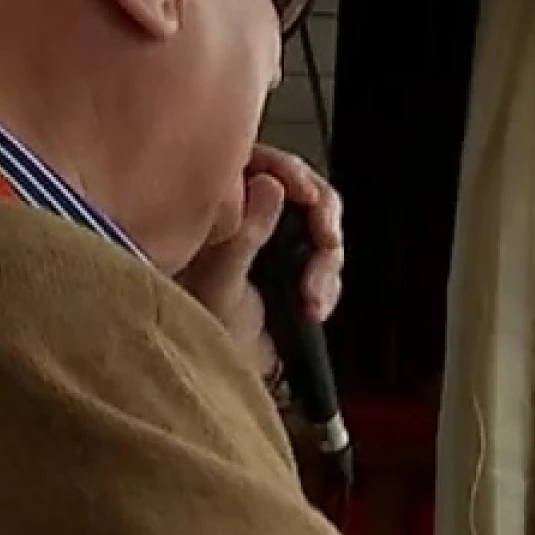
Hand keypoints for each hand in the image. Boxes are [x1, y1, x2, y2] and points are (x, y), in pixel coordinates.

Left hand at [177, 145, 344, 376]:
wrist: (226, 373)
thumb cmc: (205, 330)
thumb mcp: (219, 284)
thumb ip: (244, 233)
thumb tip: (270, 184)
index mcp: (214, 203)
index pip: (258, 161)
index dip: (290, 171)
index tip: (306, 194)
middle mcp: (246, 211)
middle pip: (301, 187)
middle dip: (320, 220)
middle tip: (326, 242)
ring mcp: (275, 236)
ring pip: (321, 222)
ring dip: (326, 262)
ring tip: (313, 298)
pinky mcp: (296, 260)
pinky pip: (328, 254)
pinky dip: (329, 281)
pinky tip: (315, 306)